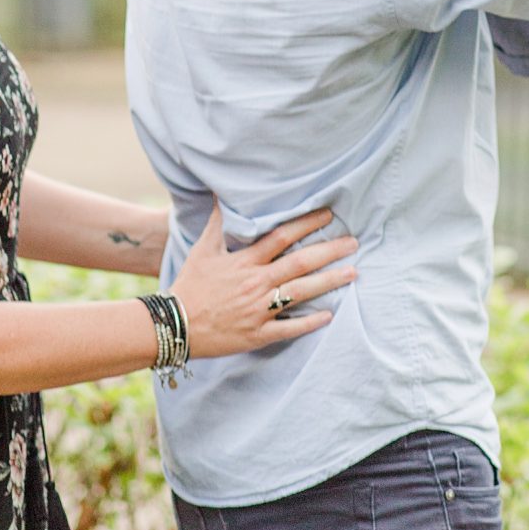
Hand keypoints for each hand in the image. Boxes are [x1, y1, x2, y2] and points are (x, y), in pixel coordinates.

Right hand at [170, 204, 357, 356]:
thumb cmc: (190, 285)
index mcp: (245, 262)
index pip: (281, 237)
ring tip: (352, 272)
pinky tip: (329, 315)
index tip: (328, 215)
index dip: (306, 224)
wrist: (175, 325)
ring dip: (329, 282)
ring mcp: (259, 311)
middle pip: (299, 264)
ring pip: (300, 293)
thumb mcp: (203, 249)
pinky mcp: (258, 335)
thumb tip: (223, 194)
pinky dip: (310, 322)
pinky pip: (289, 328)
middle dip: (329, 251)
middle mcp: (256, 284)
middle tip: (353, 242)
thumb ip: (219, 223)